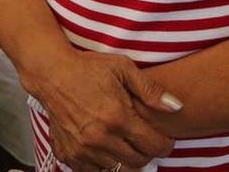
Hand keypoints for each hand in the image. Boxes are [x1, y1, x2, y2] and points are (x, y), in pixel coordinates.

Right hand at [29, 50, 179, 171]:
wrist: (52, 73)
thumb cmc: (88, 68)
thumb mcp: (123, 68)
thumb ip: (151, 90)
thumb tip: (176, 107)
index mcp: (117, 117)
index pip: (153, 146)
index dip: (165, 144)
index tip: (165, 139)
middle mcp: (100, 138)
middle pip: (138, 163)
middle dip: (147, 153)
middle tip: (145, 140)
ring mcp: (83, 149)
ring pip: (118, 170)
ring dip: (127, 159)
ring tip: (126, 142)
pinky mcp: (69, 154)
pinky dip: (104, 164)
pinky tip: (107, 148)